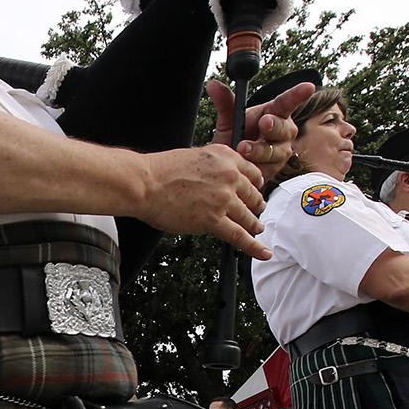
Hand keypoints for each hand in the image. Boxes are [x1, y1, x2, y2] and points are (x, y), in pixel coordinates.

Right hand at [138, 143, 269, 257]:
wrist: (144, 183)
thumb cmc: (160, 171)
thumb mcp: (194, 156)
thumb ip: (212, 165)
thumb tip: (217, 178)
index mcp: (225, 157)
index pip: (253, 173)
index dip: (255, 185)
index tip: (255, 191)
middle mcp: (229, 176)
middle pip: (254, 195)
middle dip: (256, 205)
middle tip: (256, 211)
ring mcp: (223, 199)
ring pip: (248, 217)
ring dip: (254, 225)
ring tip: (257, 229)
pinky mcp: (214, 220)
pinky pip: (240, 236)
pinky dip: (254, 247)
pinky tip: (263, 252)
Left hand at [207, 78, 311, 184]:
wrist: (230, 165)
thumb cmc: (235, 138)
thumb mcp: (228, 121)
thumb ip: (225, 103)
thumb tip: (213, 85)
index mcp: (275, 114)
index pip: (287, 102)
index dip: (298, 95)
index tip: (308, 87)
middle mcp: (283, 132)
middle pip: (285, 128)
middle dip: (275, 125)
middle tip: (264, 123)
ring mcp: (281, 152)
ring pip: (277, 151)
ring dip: (259, 149)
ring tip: (242, 148)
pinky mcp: (274, 170)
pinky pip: (268, 169)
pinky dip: (255, 167)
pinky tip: (245, 165)